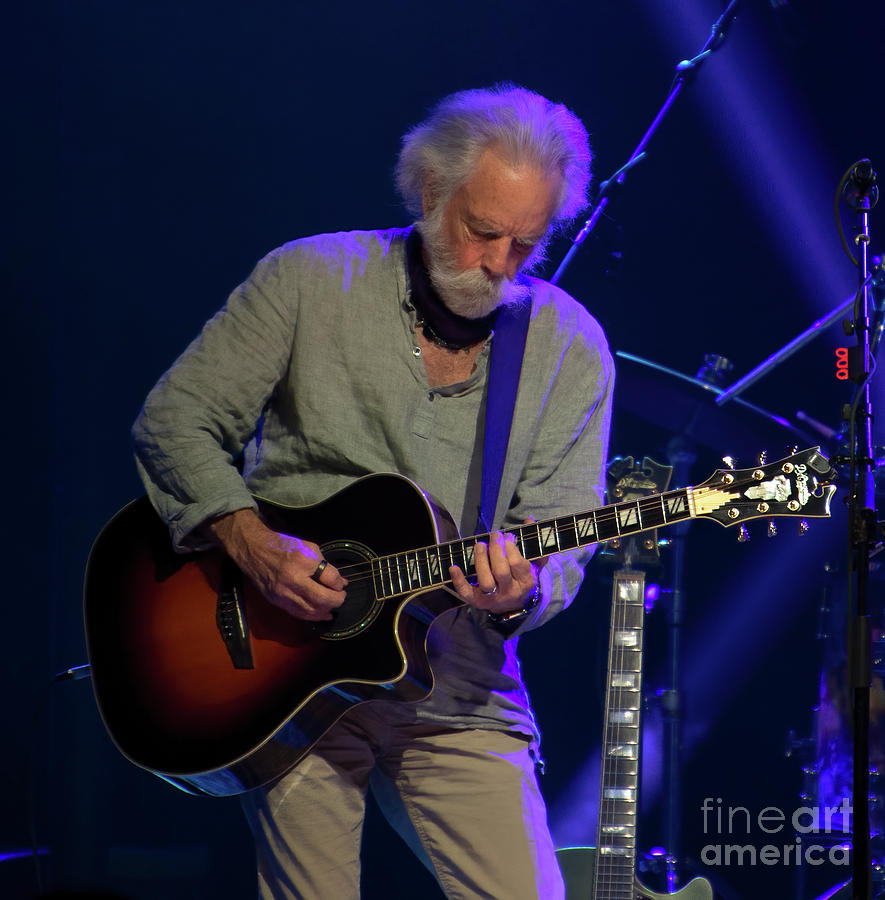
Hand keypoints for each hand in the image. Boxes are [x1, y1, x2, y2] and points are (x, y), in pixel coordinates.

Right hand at [208, 509, 346, 620]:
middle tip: (341, 597)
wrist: (255, 550)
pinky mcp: (276, 601)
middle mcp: (291, 579)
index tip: (341, 584)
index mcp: (302, 561)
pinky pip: (298, 613)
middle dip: (336, 600)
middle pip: (321, 599)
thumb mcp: (308, 548)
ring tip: (333, 606)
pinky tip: (321, 613)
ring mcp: (282, 593)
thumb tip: (340, 582)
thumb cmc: (283, 546)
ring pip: (310, 611)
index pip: (330, 578)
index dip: (339, 583)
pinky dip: (312, 615)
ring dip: (325, 611)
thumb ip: (325, 565)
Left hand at [449, 524, 540, 616]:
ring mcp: (493, 598)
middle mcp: (510, 591)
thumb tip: (529, 519)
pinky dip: (459, 580)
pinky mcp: (478, 601)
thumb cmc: (520, 578)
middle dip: (496, 551)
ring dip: (481, 560)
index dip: (511, 548)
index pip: (518, 564)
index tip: (507, 536)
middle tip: (494, 535)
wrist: (512, 605)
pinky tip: (454, 567)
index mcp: (525, 582)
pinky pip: (467, 593)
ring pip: (486, 582)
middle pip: (501, 572)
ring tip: (480, 545)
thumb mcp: (532, 563)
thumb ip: (533, 542)